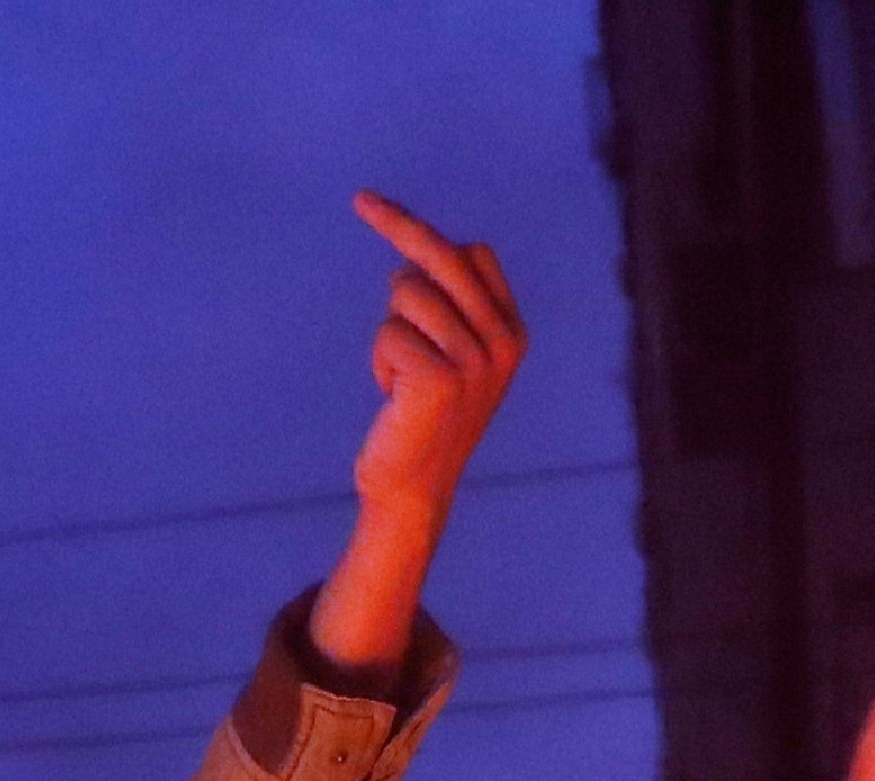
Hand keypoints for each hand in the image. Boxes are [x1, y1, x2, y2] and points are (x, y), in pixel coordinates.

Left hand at [348, 194, 525, 529]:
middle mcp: (503, 343)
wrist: (414, 488)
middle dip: (398, 225)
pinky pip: (388, 332)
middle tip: (361, 198)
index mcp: (513, 332)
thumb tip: (408, 263)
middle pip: (443, 258)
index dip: (424, 233)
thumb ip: (446, 308)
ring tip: (399, 375)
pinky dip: (380, 362)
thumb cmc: (423, 417)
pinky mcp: (441, 379)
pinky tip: (393, 395)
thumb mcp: (449, 356)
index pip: (473, 255)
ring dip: (390, 332)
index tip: (379, 208)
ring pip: (407, 296)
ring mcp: (476, 361)